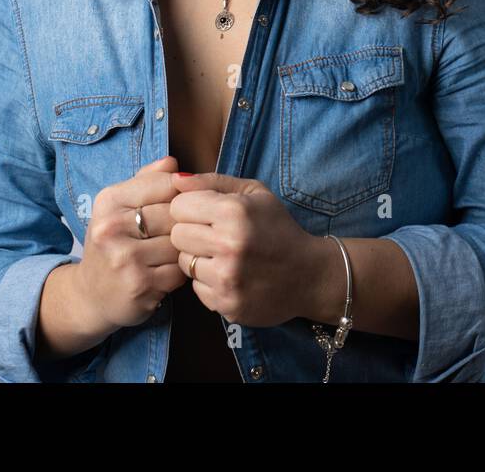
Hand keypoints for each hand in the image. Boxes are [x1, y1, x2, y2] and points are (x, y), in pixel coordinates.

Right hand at [74, 155, 188, 331]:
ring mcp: (124, 258)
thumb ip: (147, 180)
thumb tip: (173, 162)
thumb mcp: (120, 206)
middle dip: (185, 223)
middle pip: (174, 213)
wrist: (90, 295)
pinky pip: (178, 269)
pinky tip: (168, 270)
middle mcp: (111, 227)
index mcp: (108, 200)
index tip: (185, 203)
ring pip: (179, 242)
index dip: (183, 194)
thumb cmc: (113, 243)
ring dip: (184, 248)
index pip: (165, 183)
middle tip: (183, 230)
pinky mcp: (139, 284)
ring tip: (174, 250)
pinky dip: (180, 270)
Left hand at [167, 172, 323, 327]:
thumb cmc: (278, 228)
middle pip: (176, 235)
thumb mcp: (254, 193)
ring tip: (223, 255)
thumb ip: (212, 181)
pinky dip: (208, 281)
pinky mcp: (226, 304)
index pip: (178, 206)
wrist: (310, 275)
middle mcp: (228, 245)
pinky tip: (230, 275)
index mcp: (234, 212)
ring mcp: (227, 278)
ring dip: (198, 258)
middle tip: (214, 235)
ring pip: (183, 263)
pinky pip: (195, 287)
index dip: (192, 207)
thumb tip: (175, 179)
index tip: (207, 213)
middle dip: (192, 232)